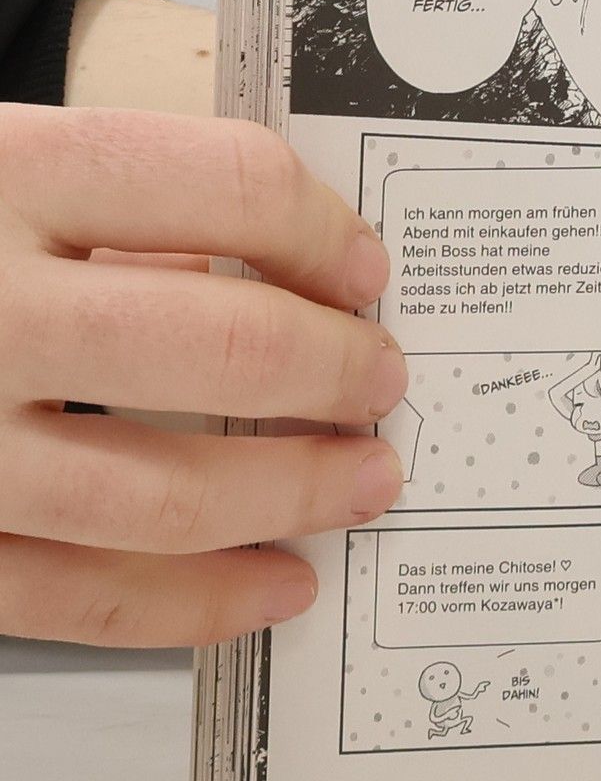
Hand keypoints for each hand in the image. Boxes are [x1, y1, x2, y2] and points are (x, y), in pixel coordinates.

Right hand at [0, 106, 408, 646]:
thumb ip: (121, 211)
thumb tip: (299, 273)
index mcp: (0, 175)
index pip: (224, 185)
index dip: (323, 230)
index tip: (364, 269)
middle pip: (217, 348)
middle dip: (335, 373)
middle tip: (382, 382)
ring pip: (161, 494)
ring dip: (294, 494)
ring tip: (364, 483)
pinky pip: (78, 599)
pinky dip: (196, 604)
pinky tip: (274, 585)